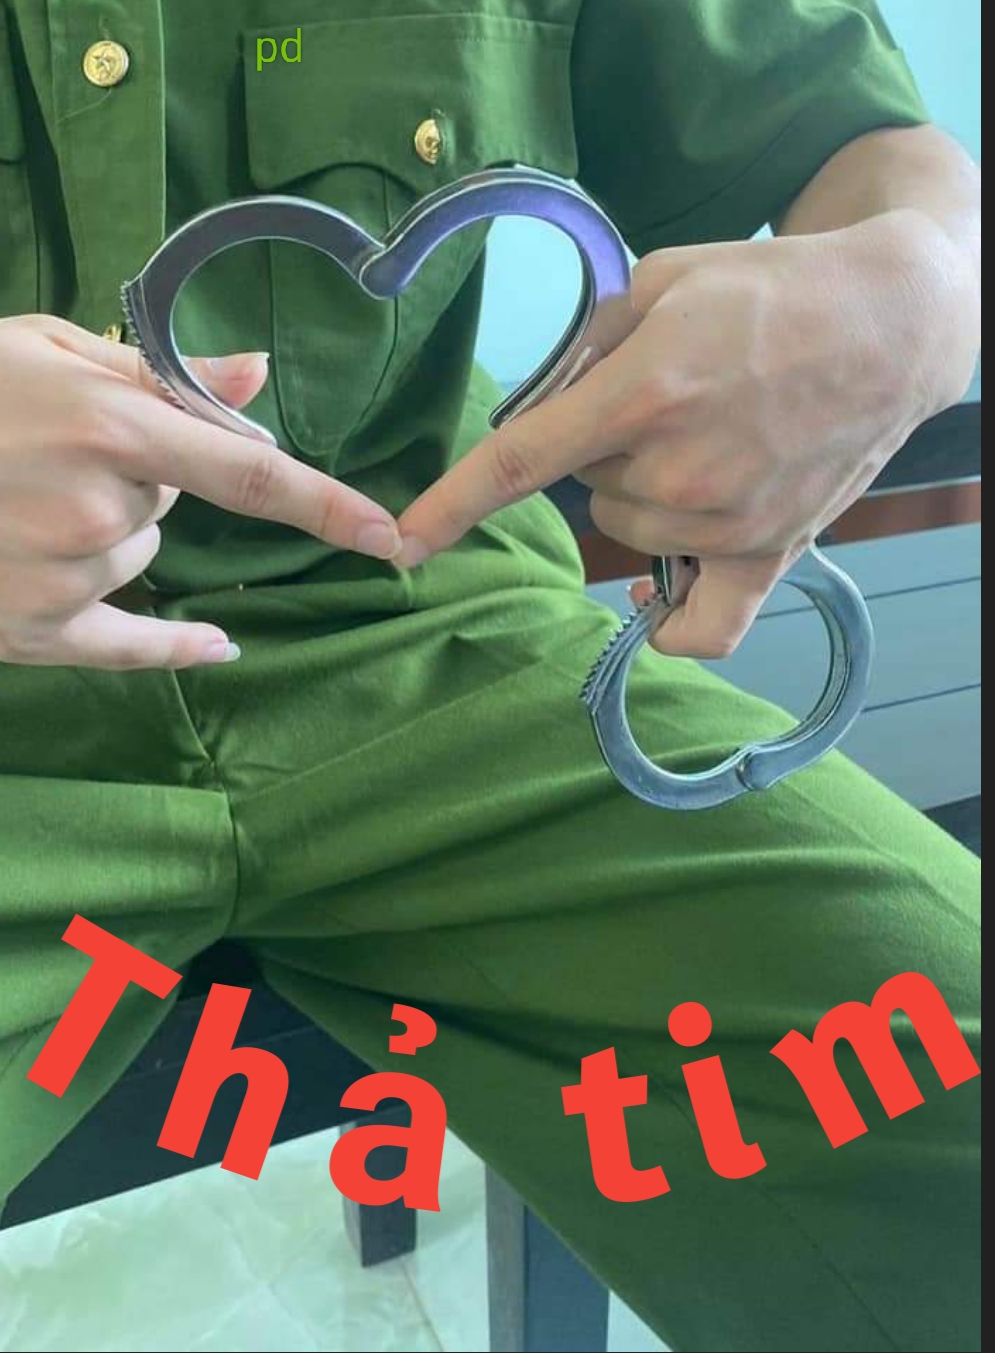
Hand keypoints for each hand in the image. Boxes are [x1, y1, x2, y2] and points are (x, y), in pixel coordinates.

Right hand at [0, 316, 400, 669]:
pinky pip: (129, 643)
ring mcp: (62, 576)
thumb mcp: (44, 347)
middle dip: (139, 479)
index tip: (391, 536)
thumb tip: (256, 377)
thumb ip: (160, 370)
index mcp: (108, 427)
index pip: (249, 473)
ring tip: (23, 498)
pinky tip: (218, 644)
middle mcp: (95, 510)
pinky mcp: (30, 631)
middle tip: (55, 452)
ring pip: (139, 555)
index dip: (328, 506)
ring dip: (110, 530)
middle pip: (173, 506)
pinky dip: (173, 642)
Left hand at [396, 212, 951, 655]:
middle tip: (671, 399)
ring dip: (644, 497)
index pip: (521, 463)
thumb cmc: (774, 289)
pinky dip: (669, 620)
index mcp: (647, 395)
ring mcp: (727, 526)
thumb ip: (590, 344)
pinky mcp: (769, 555)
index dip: (451, 505)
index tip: (401, 546)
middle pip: (587, 489)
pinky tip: (652, 599)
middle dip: (606, 448)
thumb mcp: (665, 280)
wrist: (891, 324)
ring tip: (707, 438)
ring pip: (629, 533)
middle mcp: (680, 474)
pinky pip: (703, 627)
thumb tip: (543, 403)